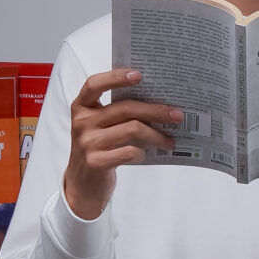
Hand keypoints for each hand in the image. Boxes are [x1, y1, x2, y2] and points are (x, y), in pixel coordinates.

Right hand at [62, 69, 180, 219]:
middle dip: (155, 110)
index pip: (94, 84)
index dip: (116, 77)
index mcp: (82, 107)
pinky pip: (129, 152)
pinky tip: (146, 154)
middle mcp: (82, 122)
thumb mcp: (100, 126)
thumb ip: (117, 112)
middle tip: (177, 115)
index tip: (140, 75)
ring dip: (157, 135)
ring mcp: (87, 143)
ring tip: (170, 141)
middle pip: (125, 108)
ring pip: (132, 129)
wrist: (82, 183)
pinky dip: (142, 152)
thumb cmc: (98, 148)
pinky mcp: (96, 162)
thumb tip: (158, 102)